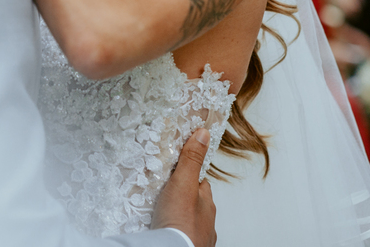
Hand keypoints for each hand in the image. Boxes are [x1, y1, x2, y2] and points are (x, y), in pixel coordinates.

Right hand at [153, 129, 216, 246]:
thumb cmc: (180, 221)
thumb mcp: (183, 183)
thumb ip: (191, 160)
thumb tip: (204, 134)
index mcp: (207, 204)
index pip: (201, 184)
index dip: (189, 176)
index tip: (177, 172)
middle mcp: (207, 222)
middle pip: (195, 203)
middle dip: (183, 198)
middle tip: (165, 193)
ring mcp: (198, 237)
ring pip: (188, 220)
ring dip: (178, 216)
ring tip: (161, 212)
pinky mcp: (187, 246)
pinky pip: (181, 235)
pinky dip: (174, 230)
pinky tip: (163, 228)